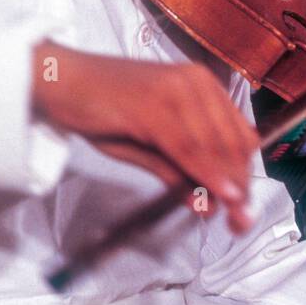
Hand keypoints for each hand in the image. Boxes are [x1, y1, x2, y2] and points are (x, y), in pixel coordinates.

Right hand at [30, 42, 258, 233]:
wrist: (59, 81)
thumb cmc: (100, 109)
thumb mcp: (146, 145)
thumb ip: (177, 169)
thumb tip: (209, 204)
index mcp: (202, 85)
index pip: (239, 135)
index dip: (246, 174)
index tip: (245, 208)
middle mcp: (196, 81)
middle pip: (232, 143)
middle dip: (240, 186)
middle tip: (241, 222)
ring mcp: (176, 89)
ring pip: (213, 146)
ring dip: (224, 185)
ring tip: (230, 217)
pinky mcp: (153, 103)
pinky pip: (187, 146)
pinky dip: (204, 174)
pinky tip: (213, 196)